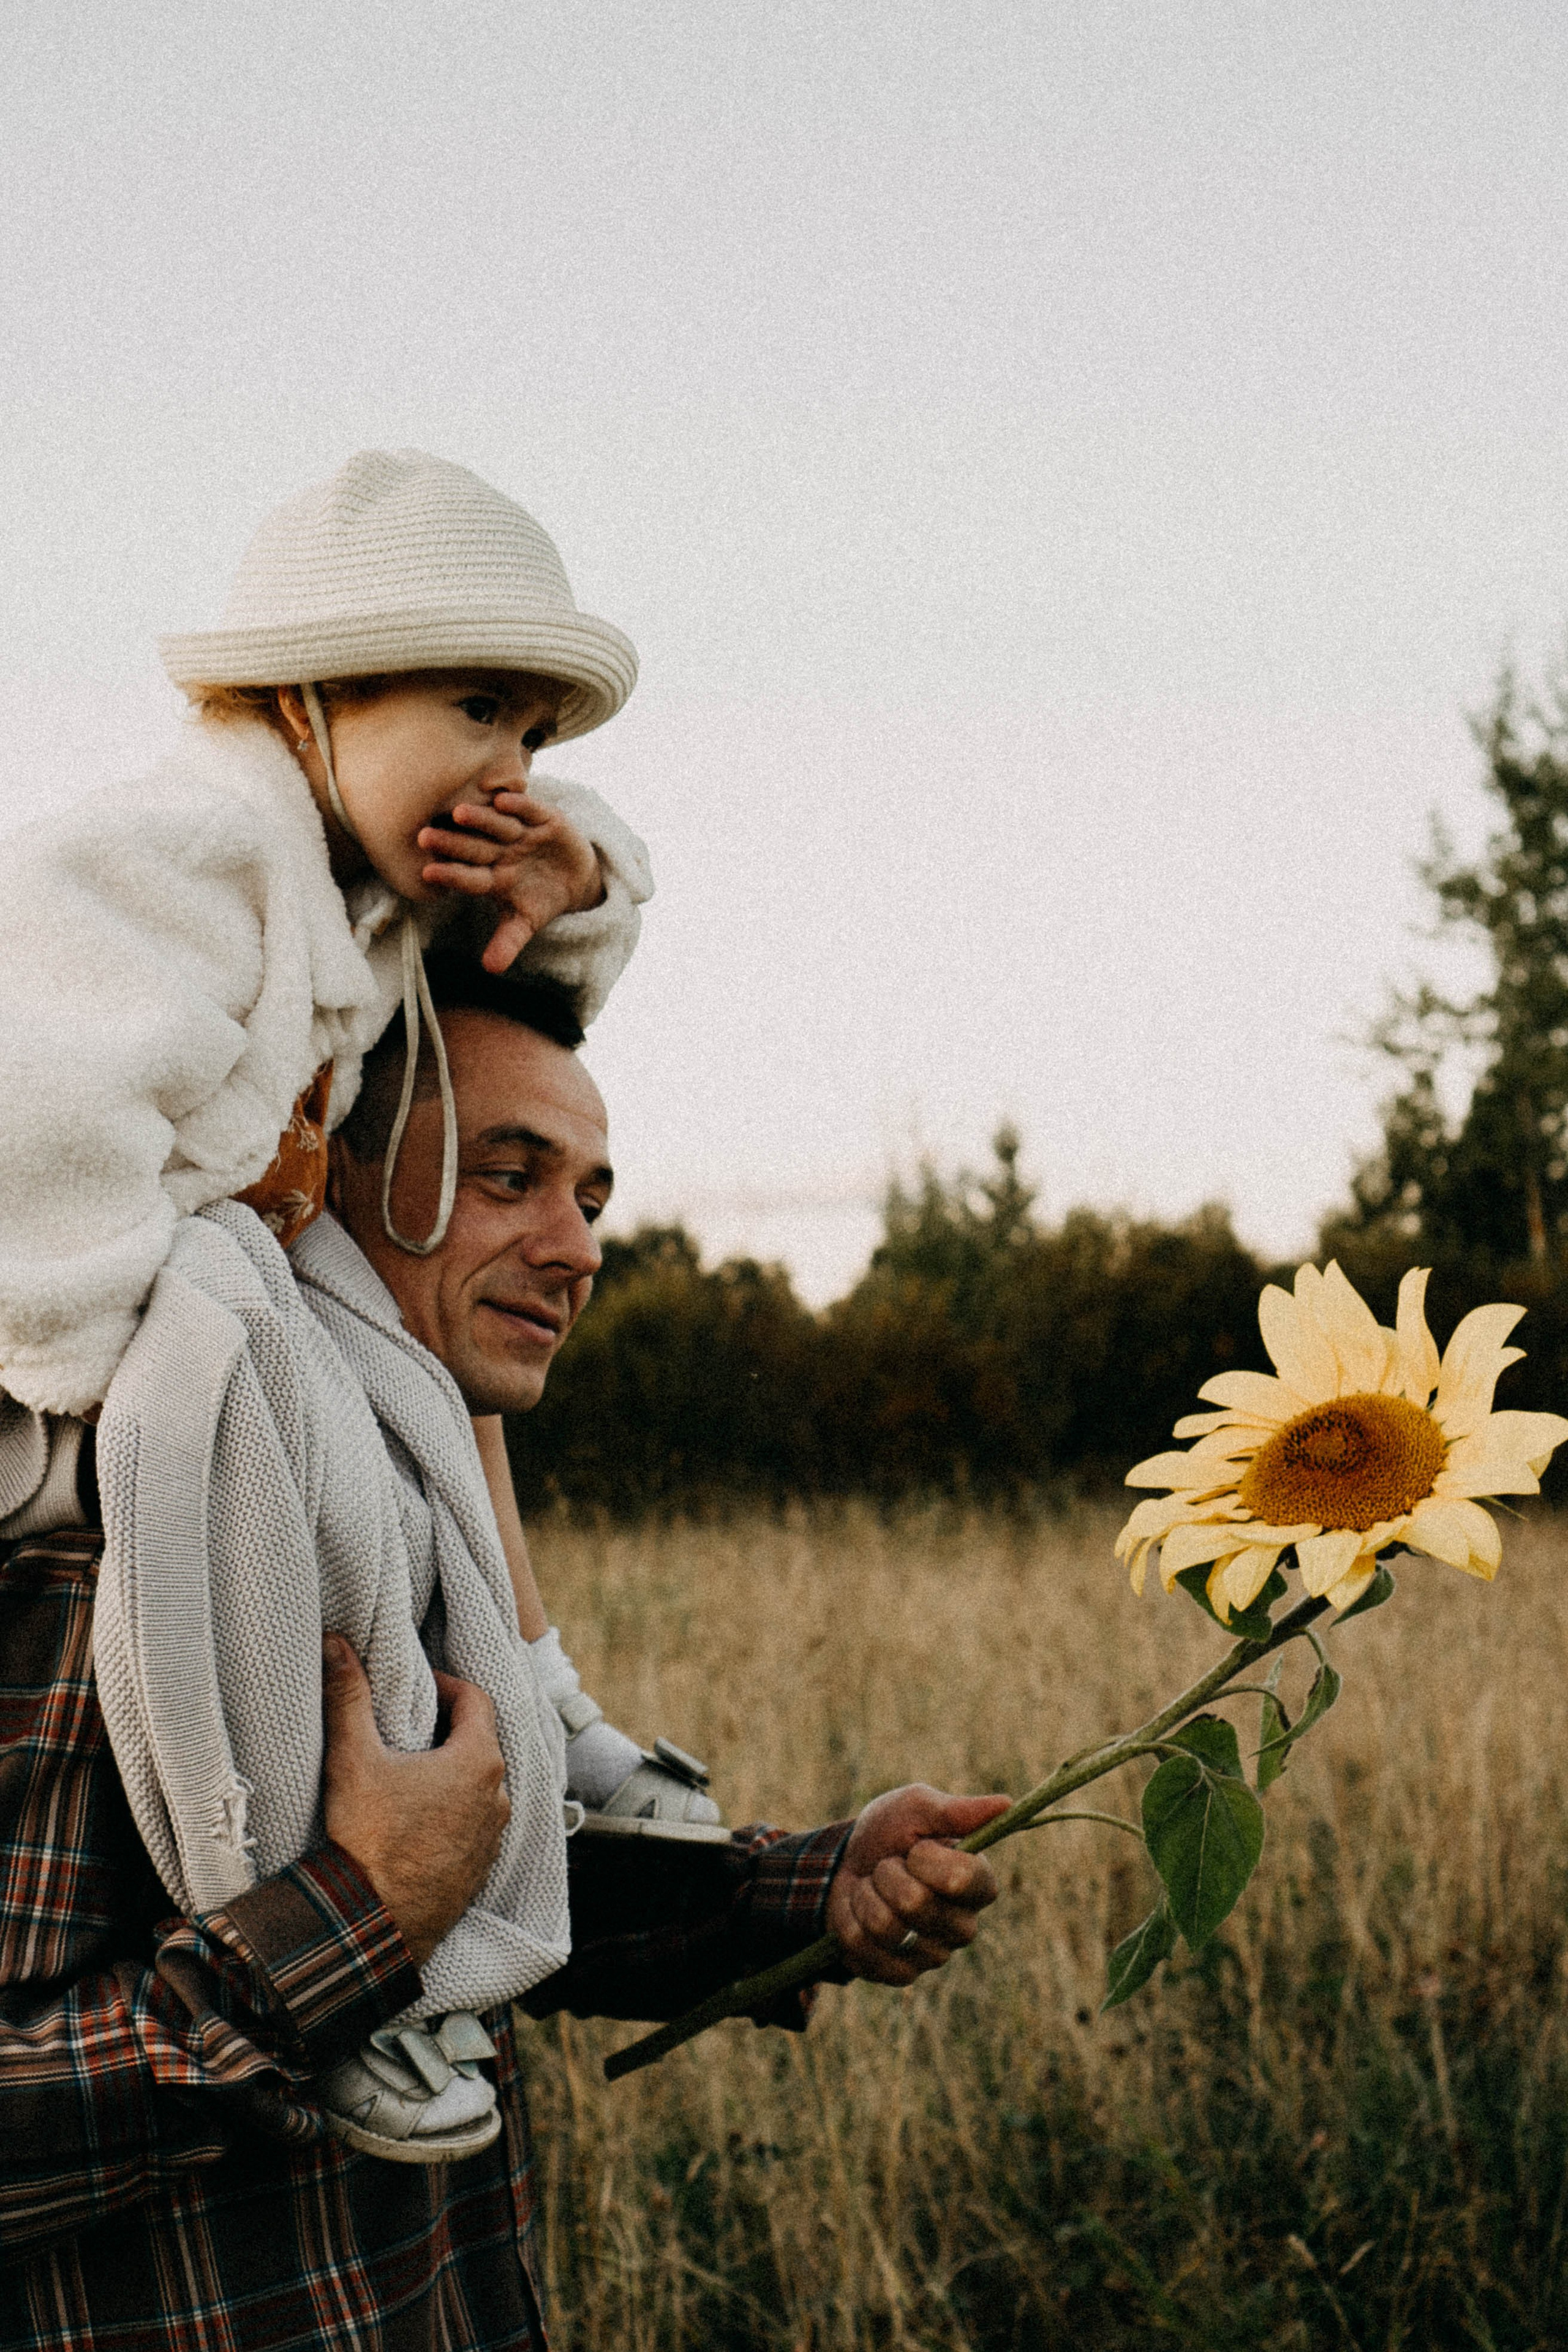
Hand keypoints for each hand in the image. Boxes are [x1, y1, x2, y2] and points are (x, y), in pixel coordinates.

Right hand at [320, 1634, 510, 1969]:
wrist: (374, 1925)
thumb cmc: (368, 1839)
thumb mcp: (354, 1759)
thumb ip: (348, 1696)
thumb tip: (335, 1642)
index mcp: (479, 1761)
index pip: (476, 1700)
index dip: (446, 1685)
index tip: (416, 1687)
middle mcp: (498, 1797)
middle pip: (480, 1741)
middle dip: (447, 1727)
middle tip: (410, 1725)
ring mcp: (492, 1837)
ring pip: (479, 1786)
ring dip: (452, 1772)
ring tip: (411, 1771)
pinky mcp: (480, 1868)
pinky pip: (474, 1824)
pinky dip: (454, 1811)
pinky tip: (418, 1818)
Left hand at [416, 792, 605, 972]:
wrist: (575, 877)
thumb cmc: (540, 898)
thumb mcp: (526, 922)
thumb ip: (508, 942)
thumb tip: (491, 969)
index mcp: (491, 877)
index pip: (467, 876)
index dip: (450, 875)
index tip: (427, 873)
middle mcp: (500, 852)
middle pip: (474, 847)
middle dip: (452, 843)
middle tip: (424, 837)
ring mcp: (520, 834)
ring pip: (496, 825)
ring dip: (480, 819)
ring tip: (459, 813)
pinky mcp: (544, 819)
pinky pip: (529, 809)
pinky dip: (519, 805)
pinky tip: (502, 799)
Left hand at [824, 1784, 1008, 1984]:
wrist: (846, 1862)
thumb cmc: (891, 1831)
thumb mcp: (918, 1808)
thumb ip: (958, 1811)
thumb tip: (1007, 1804)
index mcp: (977, 1883)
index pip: (961, 1879)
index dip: (926, 1859)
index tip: (915, 1847)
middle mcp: (963, 1925)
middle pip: (916, 1903)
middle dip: (887, 1874)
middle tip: (889, 1866)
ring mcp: (933, 1955)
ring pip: (886, 1927)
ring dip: (866, 1895)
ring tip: (873, 1887)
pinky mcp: (901, 1974)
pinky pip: (866, 1952)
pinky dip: (851, 1923)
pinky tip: (861, 1914)